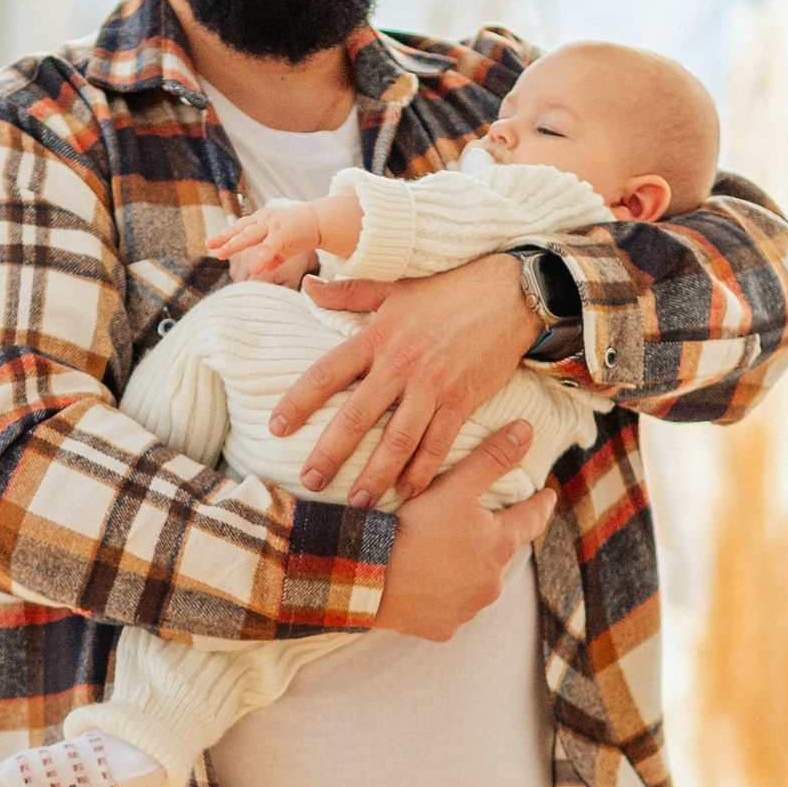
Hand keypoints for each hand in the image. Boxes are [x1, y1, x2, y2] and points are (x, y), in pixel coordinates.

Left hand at [212, 202, 324, 285]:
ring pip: (250, 235)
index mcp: (259, 221)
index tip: (210, 244)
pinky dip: (262, 258)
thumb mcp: (282, 246)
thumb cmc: (299, 233)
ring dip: (235, 244)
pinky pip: (270, 246)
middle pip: (240, 229)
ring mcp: (273, 224)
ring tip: (221, 253)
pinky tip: (255, 268)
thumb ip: (272, 256)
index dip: (224, 236)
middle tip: (210, 245)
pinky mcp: (285, 232)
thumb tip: (264, 269)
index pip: (238, 228)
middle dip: (224, 238)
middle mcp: (263, 220)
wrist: (320, 221)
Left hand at [271, 251, 541, 505]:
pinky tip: (408, 492)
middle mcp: (401, 365)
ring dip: (376, 474)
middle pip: (357, 417)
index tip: (275, 428)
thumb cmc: (449, 288)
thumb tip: (308, 287)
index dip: (298, 402)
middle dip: (330, 453)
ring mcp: (433, 386)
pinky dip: (423, 471)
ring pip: (398, 440)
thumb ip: (349, 293)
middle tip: (309, 481)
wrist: (511, 292)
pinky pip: (439, 444)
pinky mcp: (463, 401)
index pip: (327, 373)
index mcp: (378, 336)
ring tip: (357, 501)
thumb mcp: (394, 285)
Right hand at [370, 424, 553, 637]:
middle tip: (478, 527)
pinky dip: (441, 597)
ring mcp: (467, 608)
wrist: (367, 579)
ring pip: (476, 584)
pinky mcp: (442, 628)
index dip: (540, 503)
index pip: (532, 518)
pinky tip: (423, 585)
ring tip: (442, 557)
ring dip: (467, 571)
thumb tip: (527, 430)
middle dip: (494, 540)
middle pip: (502, 554)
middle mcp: (491, 581)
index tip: (546, 496)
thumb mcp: (454, 487)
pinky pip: (448, 610)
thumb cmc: (412, 529)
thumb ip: (491, 458)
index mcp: (499, 544)